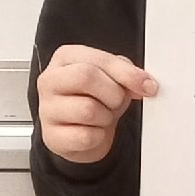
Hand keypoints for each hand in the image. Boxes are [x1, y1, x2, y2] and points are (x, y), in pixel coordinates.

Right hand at [37, 44, 156, 165]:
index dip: (127, 74)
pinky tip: (93, 132)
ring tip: (102, 117)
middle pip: (86, 77)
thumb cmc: (93, 99)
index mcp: (65, 58)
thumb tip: (143, 83)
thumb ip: (125, 73)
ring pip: (88, 110)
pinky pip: (86, 136)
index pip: (97, 59)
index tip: (147, 85)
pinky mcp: (51, 137)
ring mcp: (46, 109)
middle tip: (117, 102)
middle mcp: (50, 80)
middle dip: (113, 93)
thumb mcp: (110, 78)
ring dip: (106, 117)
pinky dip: (98, 137)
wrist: (79, 132)